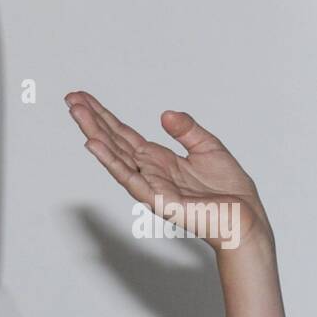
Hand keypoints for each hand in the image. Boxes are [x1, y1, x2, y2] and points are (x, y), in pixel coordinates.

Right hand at [65, 90, 270, 250]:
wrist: (246, 219)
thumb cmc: (231, 190)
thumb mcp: (210, 147)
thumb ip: (187, 130)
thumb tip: (165, 114)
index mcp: (161, 160)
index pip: (125, 135)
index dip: (104, 117)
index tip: (83, 98)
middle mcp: (152, 173)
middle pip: (115, 143)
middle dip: (92, 121)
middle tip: (70, 98)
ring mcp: (153, 187)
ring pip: (117, 158)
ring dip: (95, 135)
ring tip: (77, 114)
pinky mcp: (160, 201)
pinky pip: (131, 179)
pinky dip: (112, 162)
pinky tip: (95, 145)